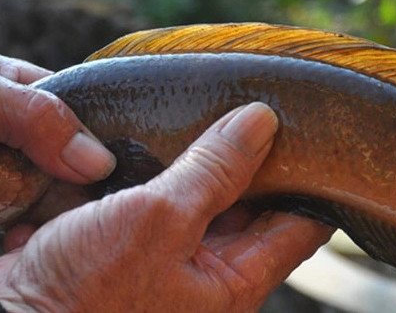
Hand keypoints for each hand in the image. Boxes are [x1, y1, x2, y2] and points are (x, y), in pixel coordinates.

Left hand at [0, 46, 114, 268]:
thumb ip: (30, 117)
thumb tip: (96, 159)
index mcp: (15, 93)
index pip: (78, 119)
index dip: (97, 147)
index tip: (109, 178)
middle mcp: (3, 139)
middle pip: (58, 176)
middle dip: (55, 201)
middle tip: (47, 214)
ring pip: (23, 217)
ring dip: (14, 230)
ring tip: (2, 232)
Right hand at [0, 102, 334, 311]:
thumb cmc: (85, 292)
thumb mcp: (160, 219)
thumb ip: (213, 171)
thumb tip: (261, 122)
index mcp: (232, 283)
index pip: (297, 226)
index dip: (309, 176)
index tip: (310, 128)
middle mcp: (205, 277)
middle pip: (248, 207)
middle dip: (248, 159)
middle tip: (249, 103)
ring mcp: (164, 262)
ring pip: (197, 199)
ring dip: (194, 160)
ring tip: (201, 108)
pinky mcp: (126, 248)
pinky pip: (152, 203)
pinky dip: (152, 174)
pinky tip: (148, 137)